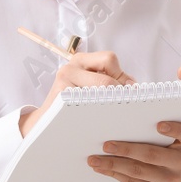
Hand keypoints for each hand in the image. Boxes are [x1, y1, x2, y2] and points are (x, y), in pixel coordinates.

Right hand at [19, 51, 134, 136]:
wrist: (45, 121)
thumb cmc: (75, 103)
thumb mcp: (91, 86)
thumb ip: (112, 81)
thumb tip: (135, 87)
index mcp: (81, 60)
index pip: (109, 59)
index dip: (122, 77)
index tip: (129, 94)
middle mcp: (70, 66)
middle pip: (106, 79)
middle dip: (119, 96)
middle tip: (124, 108)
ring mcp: (63, 82)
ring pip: (97, 93)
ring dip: (109, 106)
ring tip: (112, 115)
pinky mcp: (59, 98)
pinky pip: (86, 106)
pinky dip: (96, 114)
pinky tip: (97, 121)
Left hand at [88, 120, 180, 181]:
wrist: (171, 175)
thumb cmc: (163, 148)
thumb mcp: (165, 138)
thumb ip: (151, 130)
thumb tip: (120, 122)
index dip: (174, 129)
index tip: (159, 125)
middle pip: (152, 155)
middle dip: (125, 150)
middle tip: (106, 146)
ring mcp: (173, 180)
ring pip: (139, 171)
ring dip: (113, 165)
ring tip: (95, 160)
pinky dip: (116, 175)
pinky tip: (104, 169)